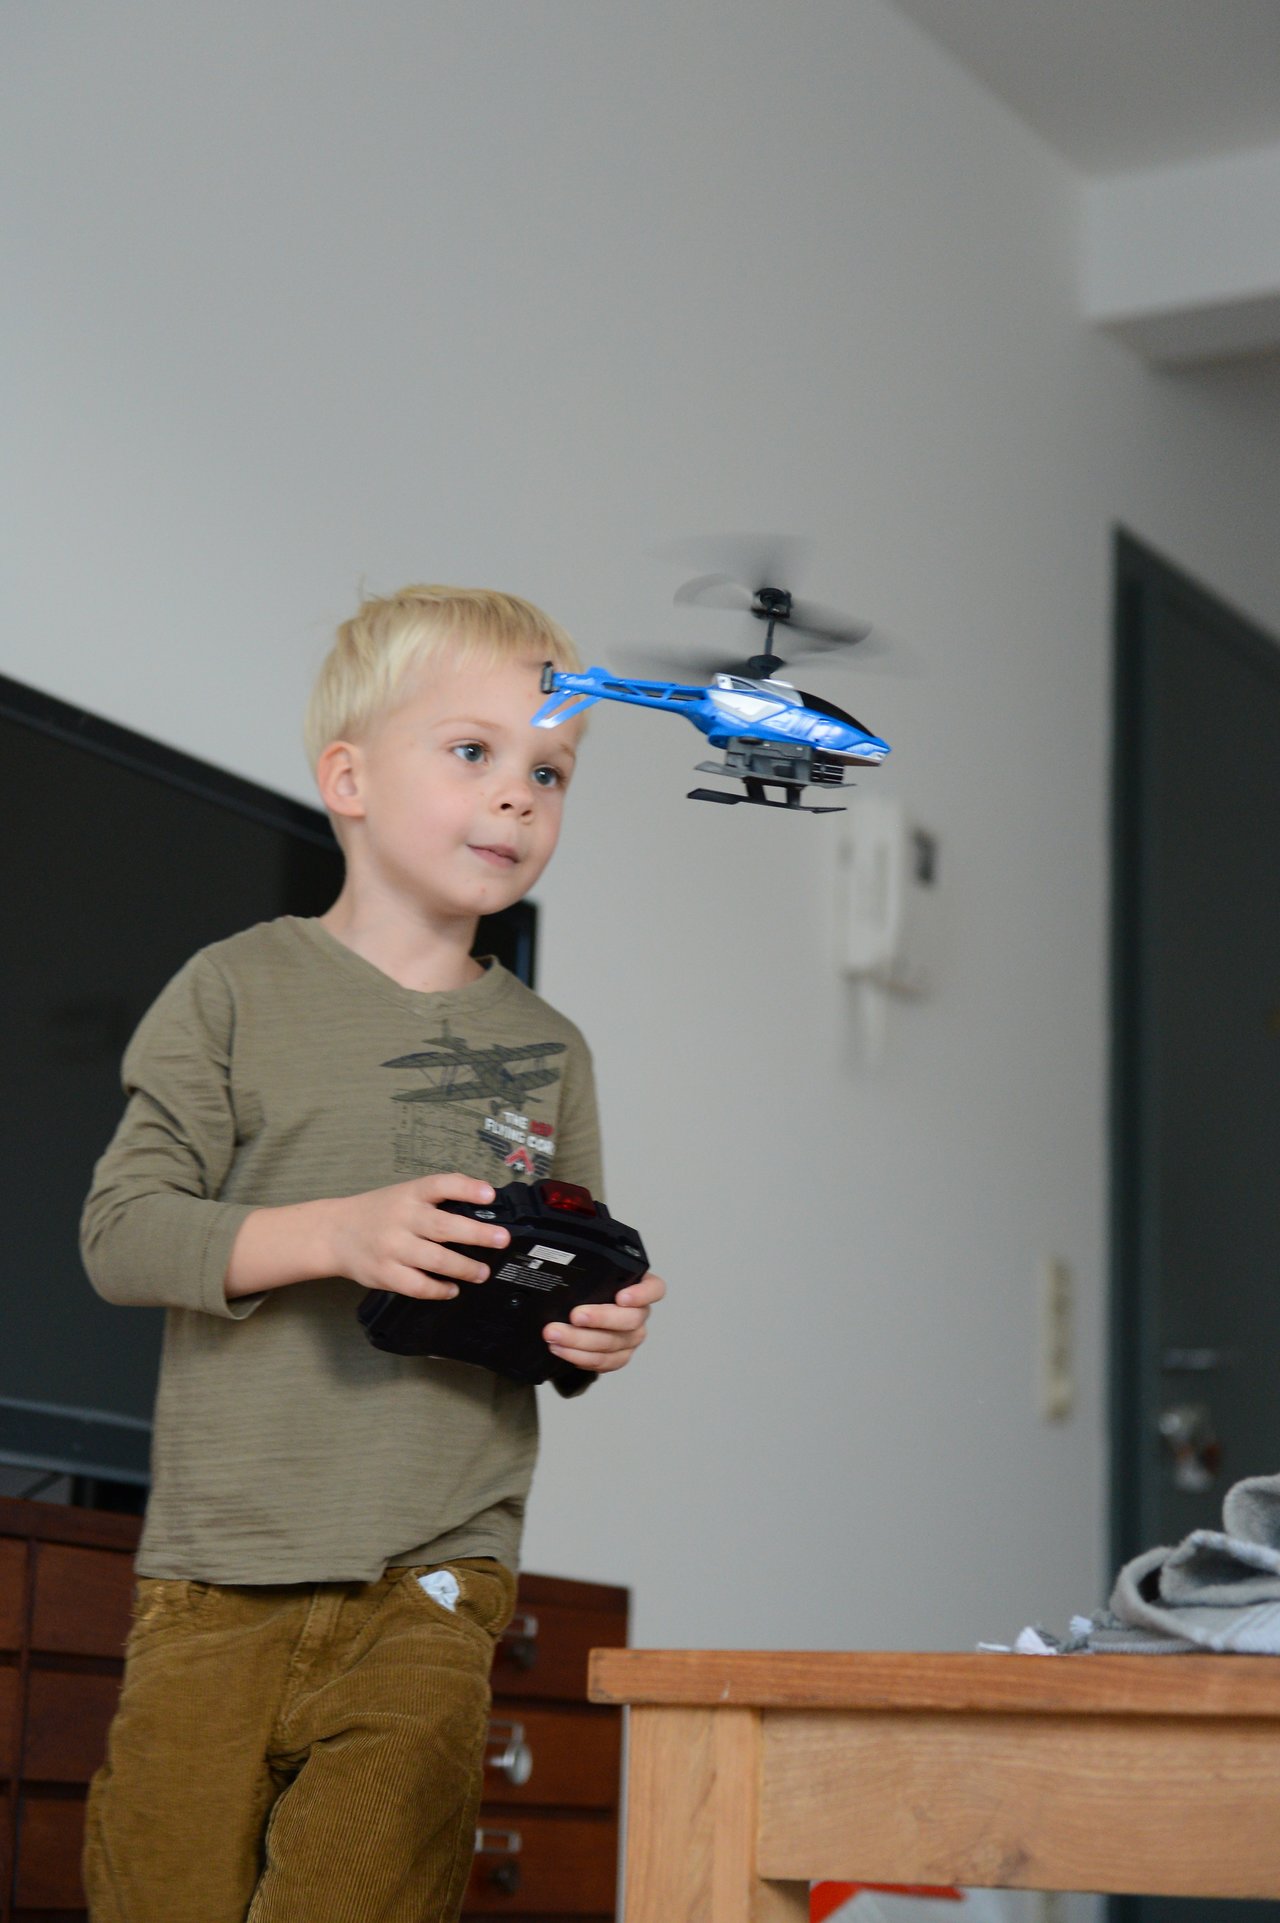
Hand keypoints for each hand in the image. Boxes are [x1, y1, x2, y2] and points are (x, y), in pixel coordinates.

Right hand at [328, 1174, 508, 1299]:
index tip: (490, 1195)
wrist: (334, 1233)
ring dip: (465, 1268)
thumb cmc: (379, 1213)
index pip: (441, 1185)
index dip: (467, 1188)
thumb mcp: (404, 1195)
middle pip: (444, 1226)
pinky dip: (439, 1289)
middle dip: (477, 1234)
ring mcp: (393, 1247)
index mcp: (409, 1194)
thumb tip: (482, 1214)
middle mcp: (402, 1218)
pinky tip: (452, 1289)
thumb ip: (434, 1202)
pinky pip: (418, 1286)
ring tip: (482, 1272)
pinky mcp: (385, 1273)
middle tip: (501, 1240)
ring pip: (436, 1260)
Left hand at [542, 1269, 665, 1374]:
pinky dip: (580, 1357)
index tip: (622, 1296)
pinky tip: (561, 1348)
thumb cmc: (585, 1287)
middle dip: (600, 1318)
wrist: (574, 1311)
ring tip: (555, 1334)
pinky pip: (604, 1361)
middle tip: (575, 1315)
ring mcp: (631, 1337)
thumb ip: (585, 1266)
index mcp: (639, 1286)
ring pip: (614, 1343)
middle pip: (632, 1319)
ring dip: (580, 1340)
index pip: (654, 1289)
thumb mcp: (588, 1271)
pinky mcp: (619, 1356)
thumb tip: (561, 1261)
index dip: (641, 1294)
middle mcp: (639, 1313)